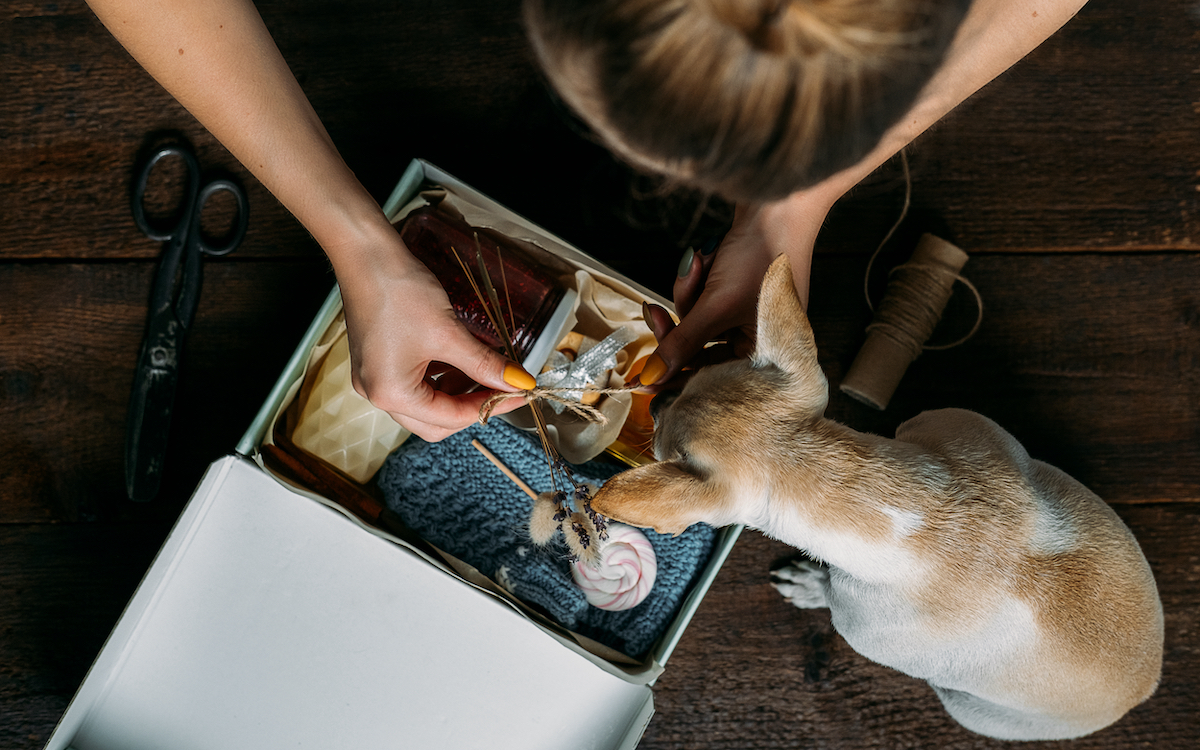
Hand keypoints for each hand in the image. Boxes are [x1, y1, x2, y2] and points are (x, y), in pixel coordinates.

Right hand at [336, 229, 535, 441]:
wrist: (366, 255)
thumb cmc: (399, 291)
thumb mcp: (449, 333)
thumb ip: (485, 364)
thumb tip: (519, 382)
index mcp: (390, 393)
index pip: (450, 418)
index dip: (490, 406)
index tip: (519, 394)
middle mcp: (377, 393)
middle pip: (435, 421)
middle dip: (472, 406)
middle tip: (504, 388)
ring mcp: (374, 378)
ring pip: (426, 403)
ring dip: (458, 392)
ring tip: (487, 372)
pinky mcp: (377, 362)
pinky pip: (415, 384)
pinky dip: (441, 378)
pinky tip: (463, 362)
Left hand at [638, 193, 829, 386]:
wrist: (777, 202)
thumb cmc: (761, 255)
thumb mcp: (715, 305)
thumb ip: (681, 343)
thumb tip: (651, 376)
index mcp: (767, 354)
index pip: (711, 376)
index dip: (675, 375)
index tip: (639, 379)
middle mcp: (761, 338)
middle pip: (699, 346)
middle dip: (681, 318)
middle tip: (653, 310)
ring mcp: (749, 312)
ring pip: (696, 318)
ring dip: (690, 291)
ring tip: (699, 266)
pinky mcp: (738, 290)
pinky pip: (702, 296)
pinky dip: (698, 278)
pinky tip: (706, 256)